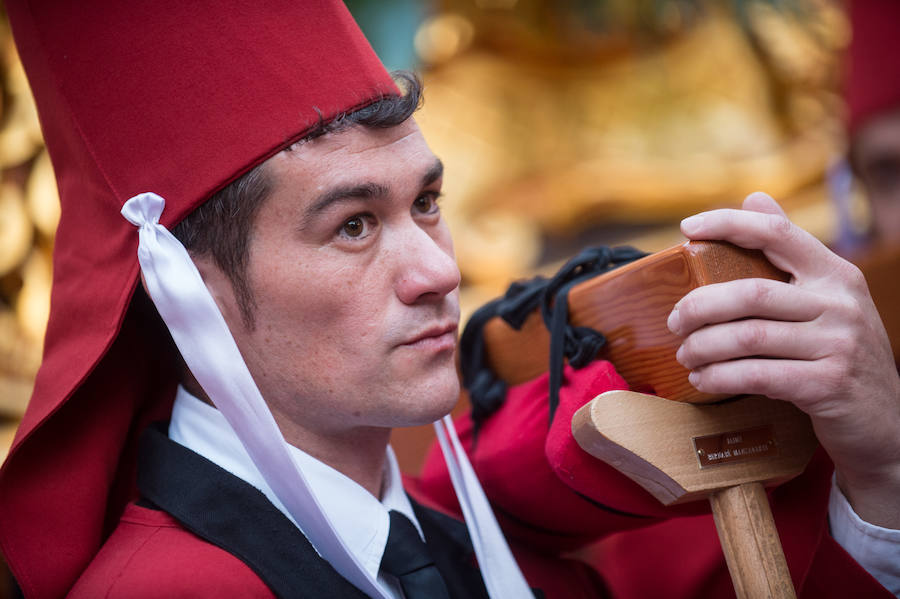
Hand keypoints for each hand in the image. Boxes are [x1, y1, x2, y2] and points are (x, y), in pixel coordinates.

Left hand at [667, 192, 899, 528]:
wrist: (888, 422)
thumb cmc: (841, 354)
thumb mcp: (827, 300)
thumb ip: (790, 253)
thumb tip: (754, 198)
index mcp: (836, 275)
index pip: (778, 234)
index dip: (728, 224)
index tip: (687, 227)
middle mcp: (840, 304)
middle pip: (750, 294)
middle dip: (699, 307)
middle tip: (674, 322)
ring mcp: (838, 345)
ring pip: (748, 338)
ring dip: (703, 347)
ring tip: (685, 355)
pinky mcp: (827, 385)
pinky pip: (757, 376)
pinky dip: (719, 377)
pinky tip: (703, 380)